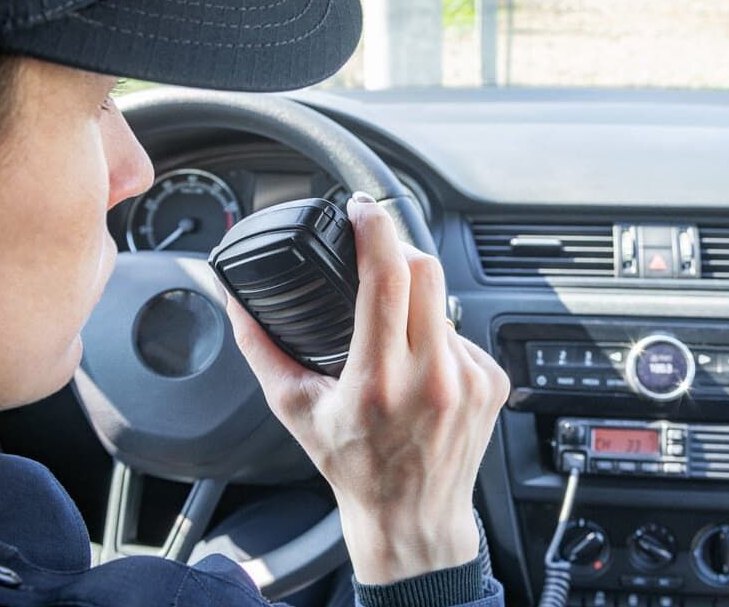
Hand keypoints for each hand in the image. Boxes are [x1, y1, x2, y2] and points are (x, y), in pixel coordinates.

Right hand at [224, 192, 509, 584]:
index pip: (387, 278)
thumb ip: (261, 349)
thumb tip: (236, 303)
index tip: (361, 209)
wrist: (414, 519)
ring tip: (392, 337)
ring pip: (444, 301)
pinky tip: (419, 366)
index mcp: (380, 381)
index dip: (374, 230)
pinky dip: (437, 335)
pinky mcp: (491, 381)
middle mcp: (433, 377)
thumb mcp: (296, 411)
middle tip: (374, 259)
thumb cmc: (355, 470)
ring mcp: (470, 379)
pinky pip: (462, 332)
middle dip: (397, 252)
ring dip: (416, 302)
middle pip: (425, 270)